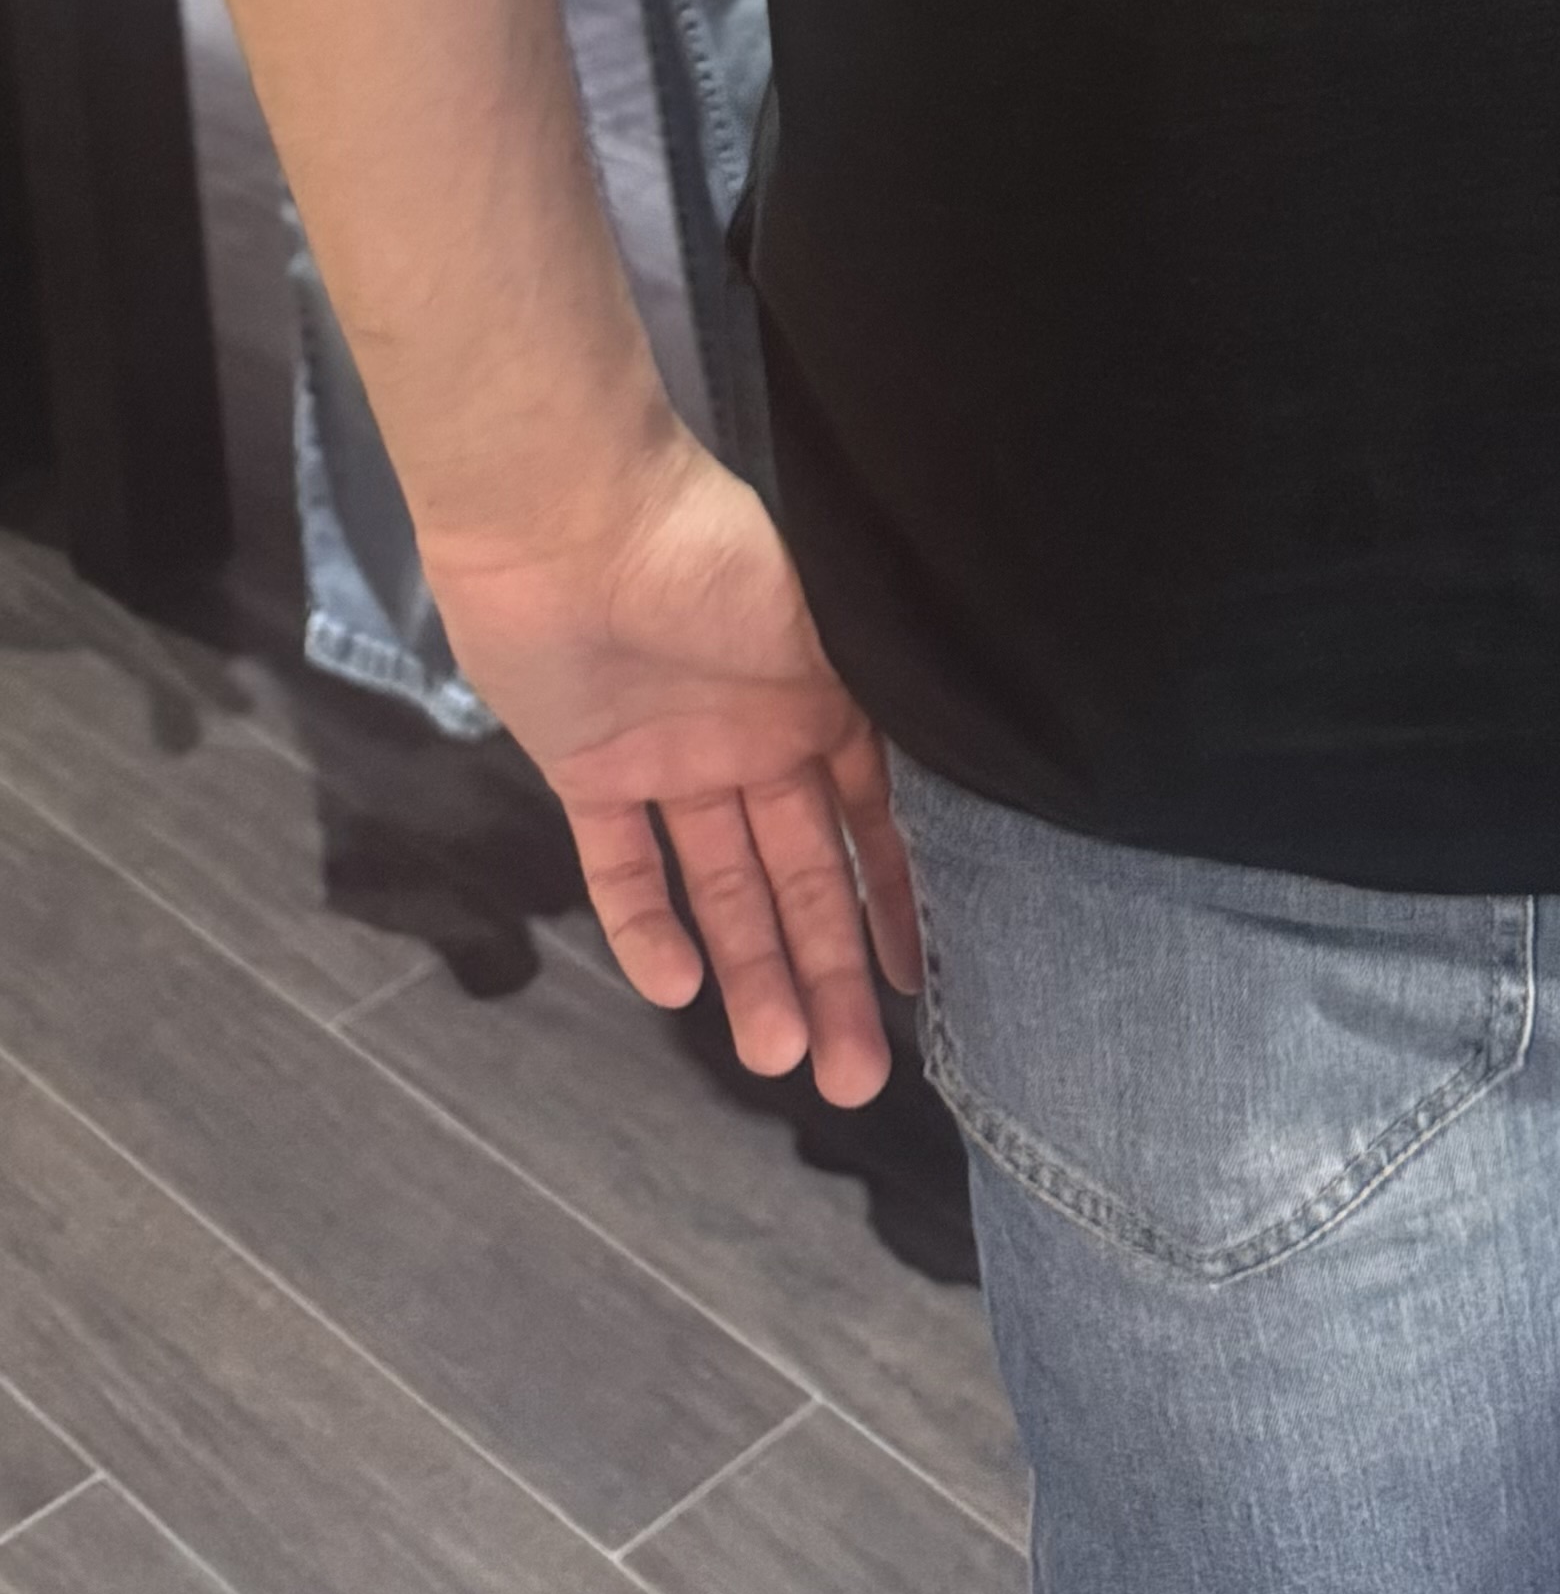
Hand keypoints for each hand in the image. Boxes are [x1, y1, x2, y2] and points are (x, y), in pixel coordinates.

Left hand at [424, 424, 921, 1101]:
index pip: (870, 825)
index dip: (894, 904)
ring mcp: (670, 759)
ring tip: (779, 1055)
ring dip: (751, 970)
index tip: (919, 986)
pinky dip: (647, 927)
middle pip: (797, 878)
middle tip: (852, 1077)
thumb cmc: (712, 553)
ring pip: (721, 888)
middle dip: (829, 972)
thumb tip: (957, 767)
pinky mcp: (588, 770)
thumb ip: (868, 702)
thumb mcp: (826, 622)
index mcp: (819, 699)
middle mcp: (753, 739)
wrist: (568, 515)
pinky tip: (679, 989)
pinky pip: (623, 867)